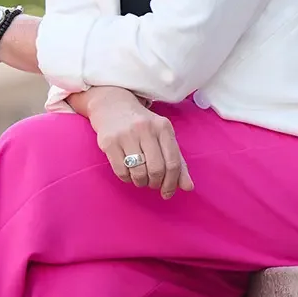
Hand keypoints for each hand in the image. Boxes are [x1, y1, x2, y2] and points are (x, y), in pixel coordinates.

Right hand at [78, 87, 194, 199]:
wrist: (112, 105)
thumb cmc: (142, 125)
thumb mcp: (163, 137)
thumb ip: (177, 162)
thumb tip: (188, 187)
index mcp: (163, 127)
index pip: (173, 162)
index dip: (172, 183)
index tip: (168, 192)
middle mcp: (145, 129)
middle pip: (156, 169)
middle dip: (155, 183)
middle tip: (152, 183)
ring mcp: (126, 134)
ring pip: (138, 172)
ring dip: (141, 182)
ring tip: (140, 178)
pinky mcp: (109, 141)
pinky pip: (121, 171)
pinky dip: (127, 179)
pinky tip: (128, 173)